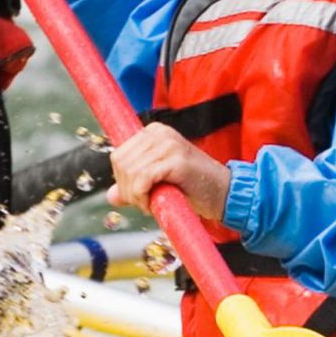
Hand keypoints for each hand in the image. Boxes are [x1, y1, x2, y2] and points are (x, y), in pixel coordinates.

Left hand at [105, 120, 232, 235]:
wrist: (224, 194)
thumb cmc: (193, 188)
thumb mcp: (158, 183)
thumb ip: (135, 186)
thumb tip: (111, 196)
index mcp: (154, 132)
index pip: (119, 154)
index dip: (122, 179)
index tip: (135, 195)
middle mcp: (160, 133)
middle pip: (121, 162)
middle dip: (127, 189)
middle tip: (143, 203)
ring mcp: (169, 144)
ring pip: (131, 171)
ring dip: (135, 195)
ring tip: (151, 204)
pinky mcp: (176, 159)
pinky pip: (143, 178)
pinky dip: (142, 195)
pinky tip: (153, 203)